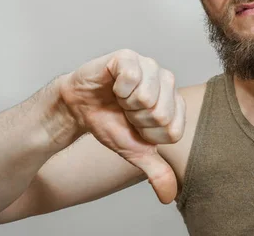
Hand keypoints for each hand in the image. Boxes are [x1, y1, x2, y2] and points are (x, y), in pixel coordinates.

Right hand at [58, 49, 185, 203]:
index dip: (148, 135)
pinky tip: (113, 86)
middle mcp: (167, 81)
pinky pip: (132, 77)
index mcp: (175, 103)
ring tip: (119, 99)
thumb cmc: (110, 123)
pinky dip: (117, 88)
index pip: (172, 130)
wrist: (79, 107)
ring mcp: (150, 65)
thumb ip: (156, 171)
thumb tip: (168, 197)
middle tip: (125, 112)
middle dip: (136, 120)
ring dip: (125, 104)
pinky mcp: (130, 56)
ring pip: (147, 97)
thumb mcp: (135, 151)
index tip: (135, 127)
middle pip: (161, 114)